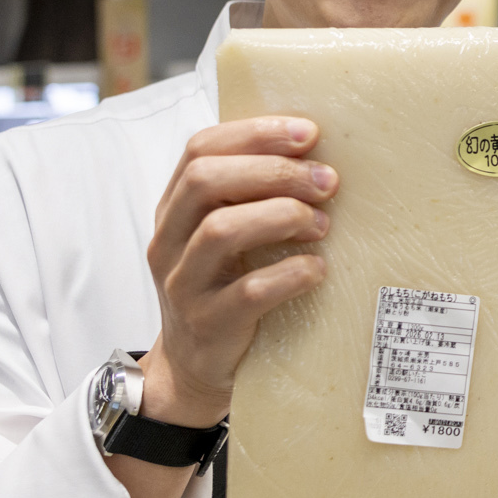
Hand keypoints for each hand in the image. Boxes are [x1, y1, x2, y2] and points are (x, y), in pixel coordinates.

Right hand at [142, 116, 336, 426]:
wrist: (195, 366)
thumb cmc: (225, 286)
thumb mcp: (226, 236)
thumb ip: (252, 196)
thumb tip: (319, 155)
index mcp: (175, 208)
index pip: (200, 149)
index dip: (254, 134)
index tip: (308, 132)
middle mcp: (170, 241)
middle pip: (206, 181)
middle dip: (273, 172)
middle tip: (327, 181)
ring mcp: (183, 285)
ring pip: (220, 231)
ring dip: (281, 216)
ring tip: (322, 223)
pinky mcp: (208, 325)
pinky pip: (247, 292)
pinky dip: (289, 274)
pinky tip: (317, 269)